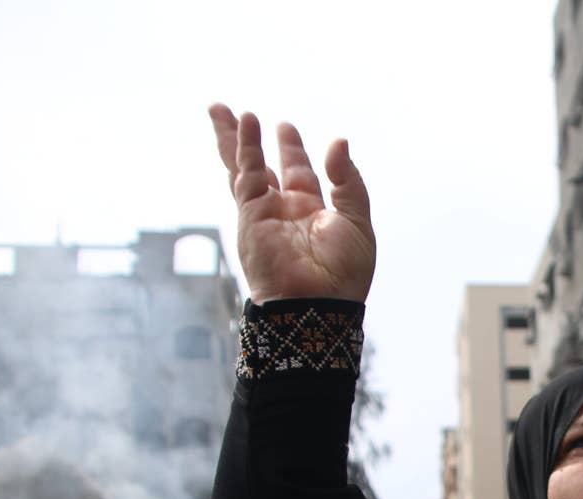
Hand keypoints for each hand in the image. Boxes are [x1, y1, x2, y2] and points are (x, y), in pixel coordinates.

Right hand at [208, 104, 375, 302]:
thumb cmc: (343, 273)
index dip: (292, 150)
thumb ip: (348, 182)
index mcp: (314, 213)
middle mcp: (286, 212)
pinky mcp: (250, 216)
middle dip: (254, 142)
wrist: (318, 303)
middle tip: (245, 116)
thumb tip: (338, 142)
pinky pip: (246, 175)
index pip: (300, 173)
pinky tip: (243, 124)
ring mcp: (265, 214)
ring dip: (235, 140)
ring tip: (224, 110)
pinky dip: (244, 149)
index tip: (285, 128)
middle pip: (265, 167)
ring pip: (245, 168)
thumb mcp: (357, 221)